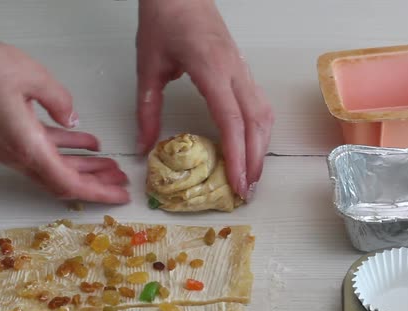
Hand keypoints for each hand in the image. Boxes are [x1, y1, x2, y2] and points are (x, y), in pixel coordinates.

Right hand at [0, 43, 129, 203]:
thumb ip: (58, 99)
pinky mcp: (11, 136)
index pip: (68, 182)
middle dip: (97, 183)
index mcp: (27, 146)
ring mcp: (13, 146)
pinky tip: (91, 143)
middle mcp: (19, 153)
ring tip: (113, 165)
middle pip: (65, 179)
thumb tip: (71, 118)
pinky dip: (70, 148)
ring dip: (87, 167)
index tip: (120, 196)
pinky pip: (46, 149)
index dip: (97, 192)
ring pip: (56, 165)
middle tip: (123, 181)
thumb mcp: (29, 76)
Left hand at [136, 0, 273, 200]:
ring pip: (264, 115)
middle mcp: (235, 73)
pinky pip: (261, 105)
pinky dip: (261, 131)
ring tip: (251, 175)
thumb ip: (147, 109)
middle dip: (254, 160)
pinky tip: (253, 146)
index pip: (232, 121)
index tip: (235, 183)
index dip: (236, 155)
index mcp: (212, 70)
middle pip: (256, 123)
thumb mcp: (148, 66)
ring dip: (261, 147)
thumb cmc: (165, 22)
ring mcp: (244, 71)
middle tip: (246, 191)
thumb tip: (144, 147)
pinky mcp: (244, 71)